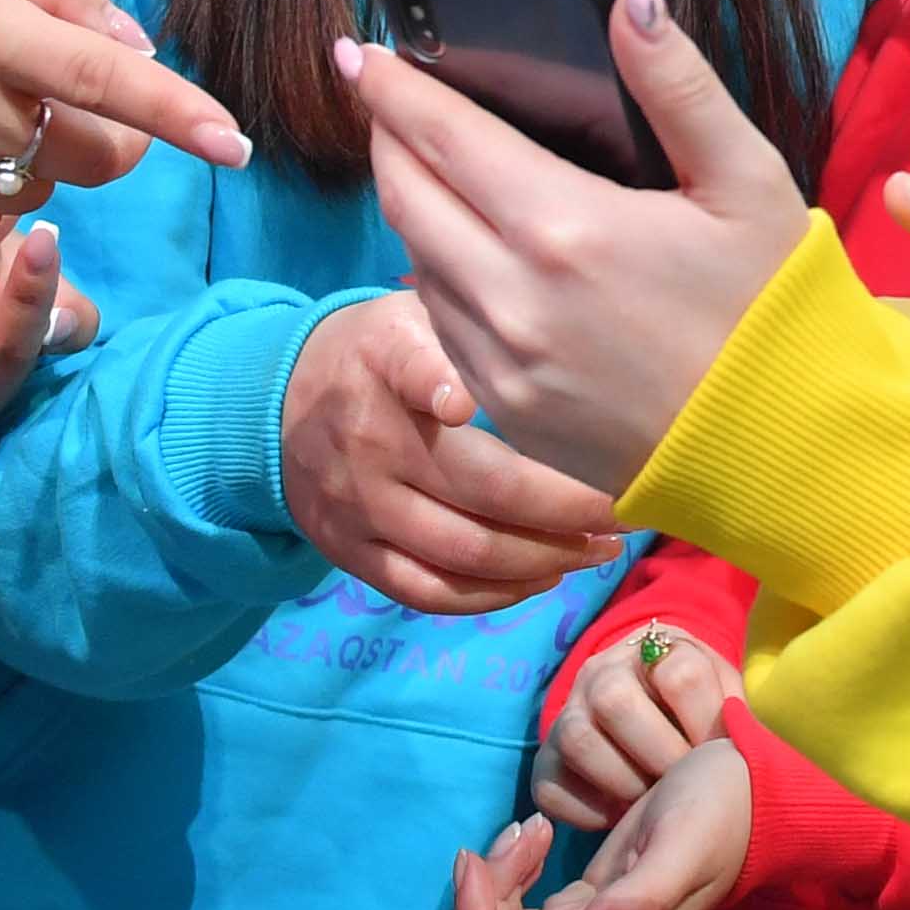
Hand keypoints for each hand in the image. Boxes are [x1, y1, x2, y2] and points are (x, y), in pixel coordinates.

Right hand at [279, 294, 625, 617]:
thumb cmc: (381, 352)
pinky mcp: (351, 552)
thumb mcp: (411, 313)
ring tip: (601, 549)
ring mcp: (359, 508)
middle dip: (568, 510)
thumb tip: (534, 331)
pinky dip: (493, 595)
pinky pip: (428, 591)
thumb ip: (464, 324)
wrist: (280, 402)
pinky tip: (544, 577)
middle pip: (482, 490)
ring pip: (463, 553)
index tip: (473, 401)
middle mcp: (371, 443)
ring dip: (545, 559)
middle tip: (629, 510)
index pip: (417, 371)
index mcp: (387, 365)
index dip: (443, 384)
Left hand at [351, 0, 811, 490]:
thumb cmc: (772, 306)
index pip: (442, 136)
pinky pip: (441, 321)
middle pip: (405, 195)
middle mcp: (511, 297)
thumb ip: (677, 83)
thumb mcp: (746, 179)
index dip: (393, 87)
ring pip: (414, 259)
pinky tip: (467, 249)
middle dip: (387, 135)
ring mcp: (500, 361)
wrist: (780, 449)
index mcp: (564, 227)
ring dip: (410, 204)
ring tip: (428, 165)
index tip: (360, 52)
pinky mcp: (505, 406)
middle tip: (385, 97)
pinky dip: (436, 271)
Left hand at [453, 734, 752, 909]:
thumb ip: (637, 901)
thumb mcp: (681, 848)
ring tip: (532, 829)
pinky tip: (539, 832)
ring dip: (496, 881)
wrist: (751, 794)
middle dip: (482, 899)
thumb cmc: (720, 815)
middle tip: (518, 834)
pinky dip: (512, 871)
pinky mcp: (583, 904)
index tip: (479, 855)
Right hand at [534, 619, 737, 834]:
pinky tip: (617, 816)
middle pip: (616, 700)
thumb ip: (732, 710)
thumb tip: (737, 737)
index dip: (704, 719)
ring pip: (578, 740)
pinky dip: (585, 811)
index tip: (715, 753)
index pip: (679, 671)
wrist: (651, 722)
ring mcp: (567, 714)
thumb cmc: (696, 710)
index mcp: (654, 649)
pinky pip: (549, 787)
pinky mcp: (544, 761)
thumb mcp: (722, 696)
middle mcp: (600, 673)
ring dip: (623, 782)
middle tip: (681, 782)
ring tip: (650, 801)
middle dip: (660, 753)